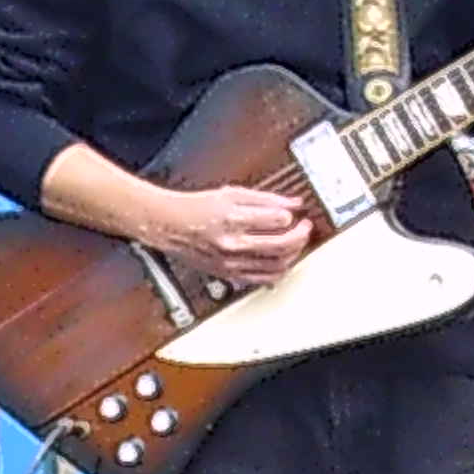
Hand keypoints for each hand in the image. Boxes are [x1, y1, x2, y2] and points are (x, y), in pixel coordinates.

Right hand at [150, 181, 313, 290]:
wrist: (169, 225)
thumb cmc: (197, 208)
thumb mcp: (232, 193)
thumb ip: (266, 198)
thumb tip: (293, 203)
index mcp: (233, 219)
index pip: (277, 219)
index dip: (291, 215)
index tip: (295, 213)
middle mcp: (233, 244)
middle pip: (281, 246)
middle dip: (300, 236)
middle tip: (304, 228)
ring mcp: (232, 263)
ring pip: (276, 266)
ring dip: (293, 255)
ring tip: (295, 243)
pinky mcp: (230, 275)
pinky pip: (263, 280)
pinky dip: (279, 272)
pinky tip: (283, 262)